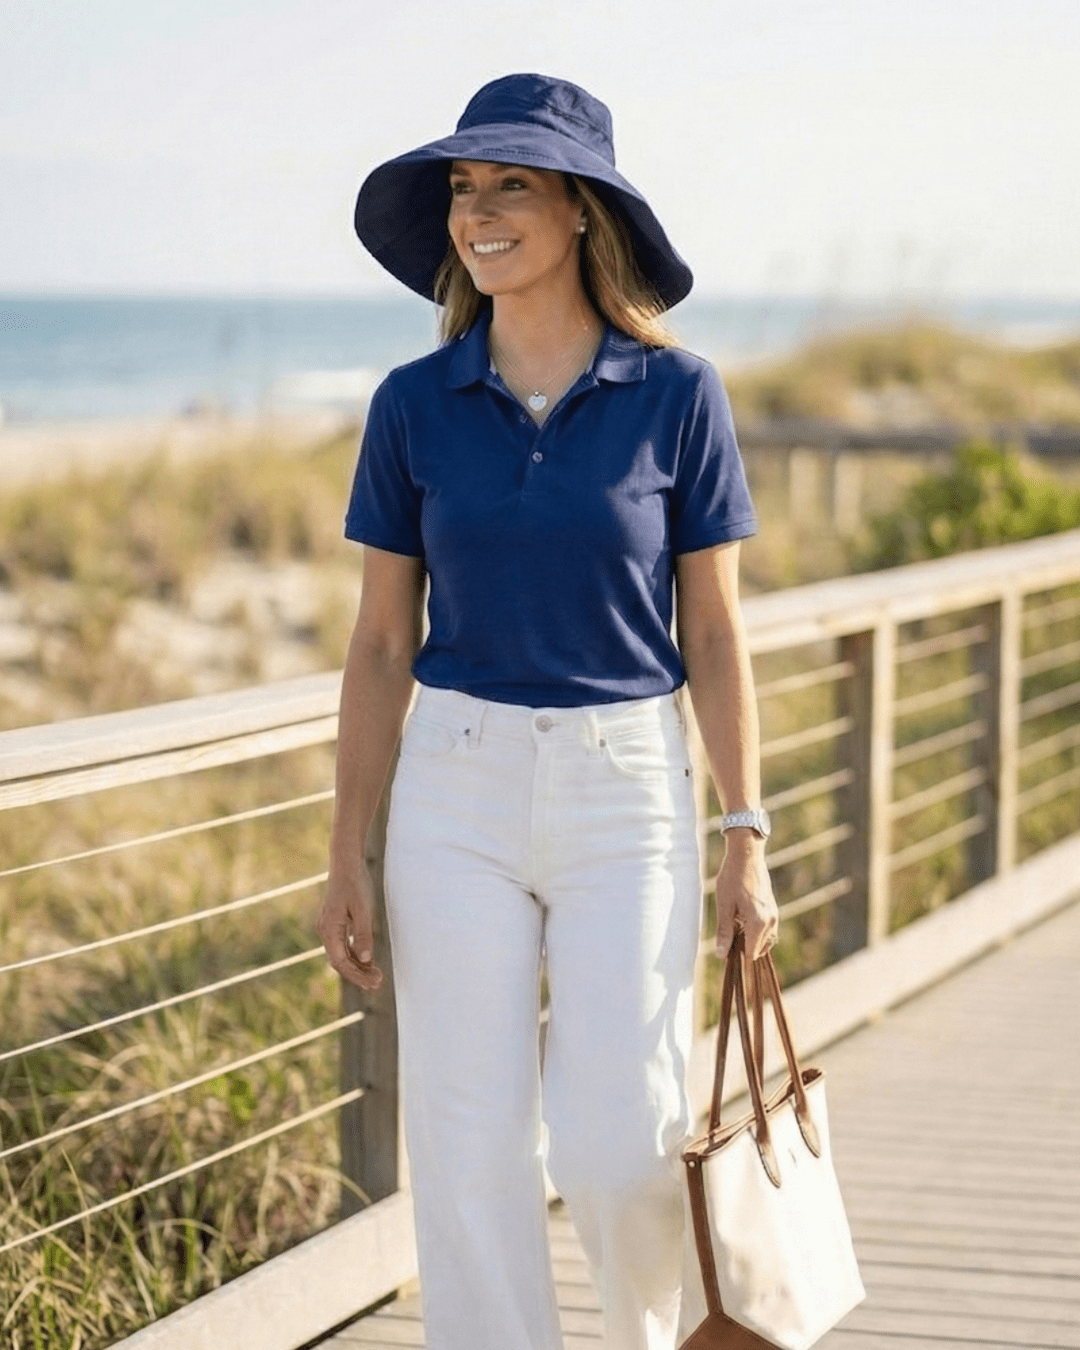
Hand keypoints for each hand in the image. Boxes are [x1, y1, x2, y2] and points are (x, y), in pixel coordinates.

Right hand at [317, 854, 384, 990]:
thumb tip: (365, 959)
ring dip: (358, 966)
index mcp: (329, 929)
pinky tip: (368, 961)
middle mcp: (326, 931)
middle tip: (378, 983)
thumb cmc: (355, 884)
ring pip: (342, 954)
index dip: (357, 974)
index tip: (374, 982)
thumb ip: (363, 935)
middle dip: (358, 974)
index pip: (340, 962)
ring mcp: (329, 927)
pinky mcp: (336, 923)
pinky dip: (355, 955)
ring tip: (376, 976)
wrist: (346, 864)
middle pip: (340, 961)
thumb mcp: (363, 910)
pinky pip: (343, 945)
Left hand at [714, 834, 778, 961]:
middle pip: (759, 949)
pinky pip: (768, 930)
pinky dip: (756, 932)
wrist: (747, 856)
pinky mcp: (773, 909)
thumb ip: (724, 932)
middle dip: (744, 948)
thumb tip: (721, 955)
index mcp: (758, 923)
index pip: (751, 954)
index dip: (737, 955)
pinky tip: (742, 922)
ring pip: (765, 941)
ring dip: (751, 940)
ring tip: (734, 928)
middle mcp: (770, 921)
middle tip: (727, 936)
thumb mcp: (724, 906)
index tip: (725, 951)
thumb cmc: (732, 879)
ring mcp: (774, 915)